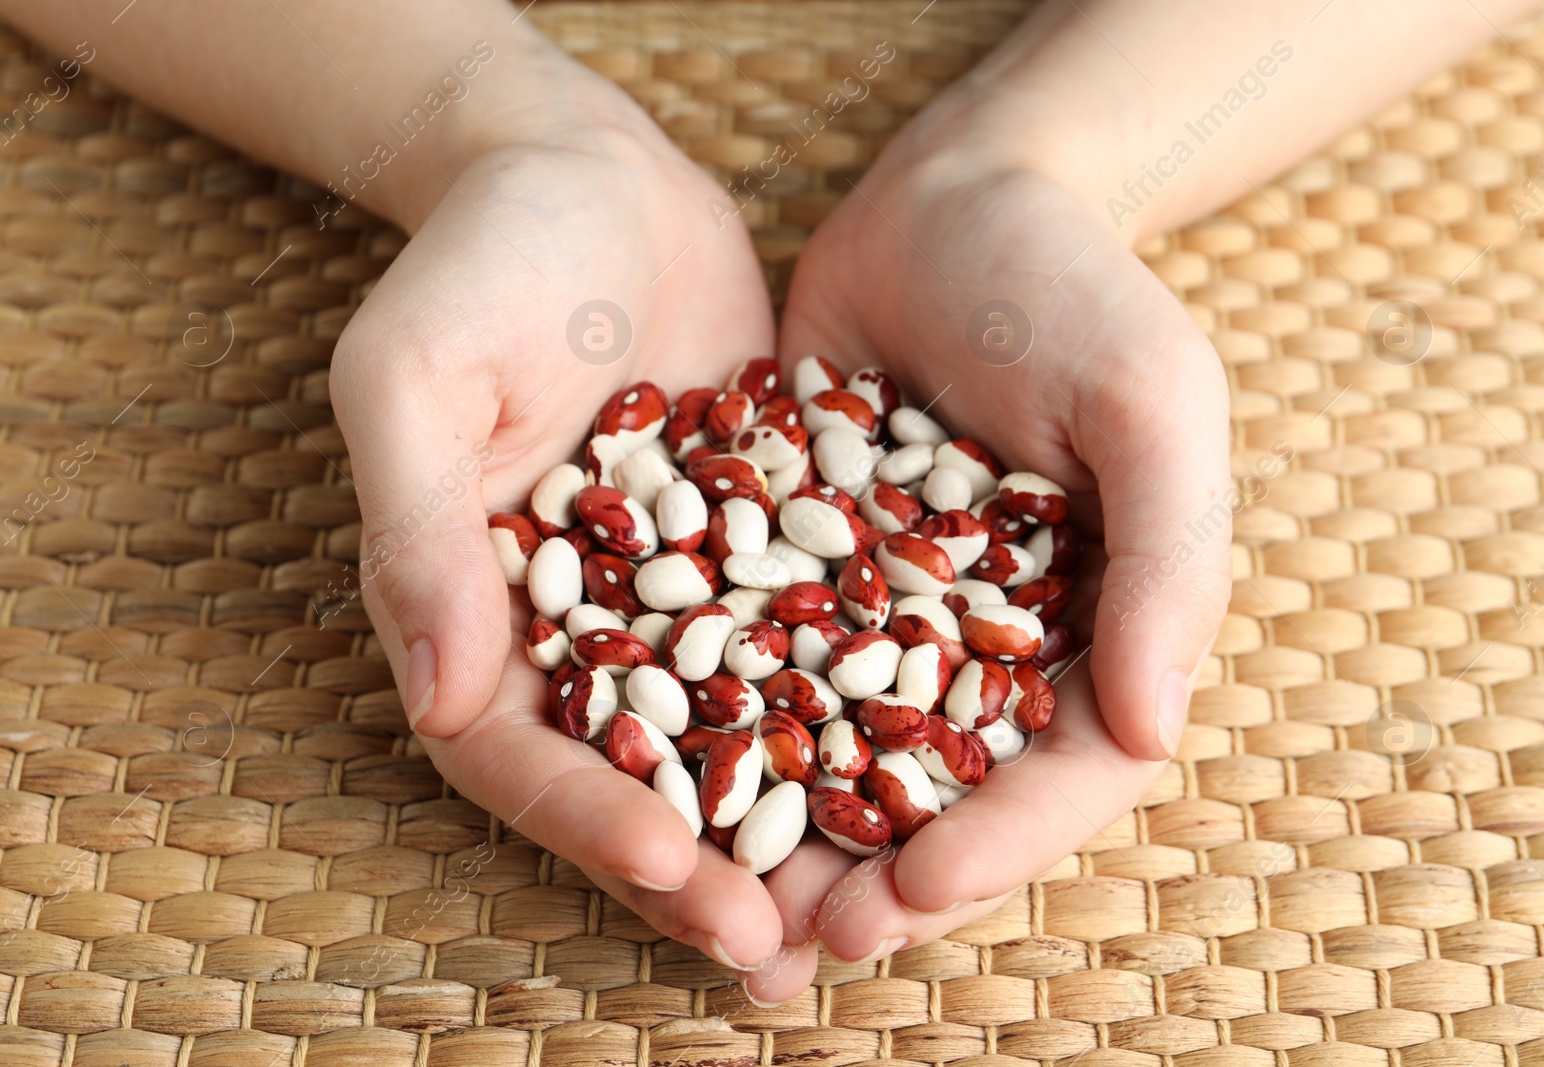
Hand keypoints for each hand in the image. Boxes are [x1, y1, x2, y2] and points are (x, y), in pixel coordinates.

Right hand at [329, 61, 787, 971]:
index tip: (675, 865)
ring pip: (726, 736)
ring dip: (784, 827)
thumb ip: (419, 529)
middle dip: (697, 867)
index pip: (513, 749)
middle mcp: (570, 629)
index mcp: (470, 609)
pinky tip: (925, 765)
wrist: (594, 174)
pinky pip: (800, 647)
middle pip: (627, 773)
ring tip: (862, 909)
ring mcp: (670, 599)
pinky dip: (847, 711)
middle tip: (779, 948)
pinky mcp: (755, 554)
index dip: (587, 814)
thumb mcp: (417, 373)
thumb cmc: (484, 260)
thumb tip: (433, 692)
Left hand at [752, 95, 1231, 994]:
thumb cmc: (1075, 289)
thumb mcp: (1152, 402)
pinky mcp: (805, 572)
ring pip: (844, 753)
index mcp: (1100, 629)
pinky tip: (659, 778)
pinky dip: (723, 726)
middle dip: (879, 874)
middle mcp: (996, 644)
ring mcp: (894, 615)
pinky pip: (764, 662)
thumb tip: (1155, 729)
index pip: (1061, 772)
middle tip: (794, 941)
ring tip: (720, 905)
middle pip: (946, 791)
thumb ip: (1169, 560)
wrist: (953, 198)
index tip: (913, 898)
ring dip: (788, 835)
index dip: (995, 847)